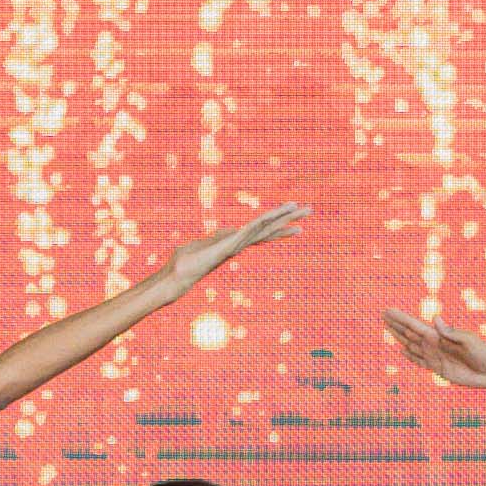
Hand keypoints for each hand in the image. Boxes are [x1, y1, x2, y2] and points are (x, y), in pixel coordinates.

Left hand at [172, 200, 307, 281]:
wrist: (175, 278)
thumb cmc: (185, 264)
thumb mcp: (204, 244)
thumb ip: (217, 237)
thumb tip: (225, 231)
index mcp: (236, 242)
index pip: (263, 231)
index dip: (280, 225)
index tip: (298, 221)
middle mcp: (239, 245)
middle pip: (269, 229)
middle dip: (290, 219)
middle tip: (310, 210)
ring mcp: (234, 246)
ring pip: (261, 228)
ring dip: (280, 217)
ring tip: (298, 207)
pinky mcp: (225, 249)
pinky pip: (245, 233)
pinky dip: (257, 225)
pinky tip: (269, 216)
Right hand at [381, 307, 485, 389]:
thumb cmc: (482, 353)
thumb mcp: (468, 340)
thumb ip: (451, 332)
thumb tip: (435, 318)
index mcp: (438, 336)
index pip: (414, 325)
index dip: (400, 318)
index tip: (388, 310)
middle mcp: (434, 344)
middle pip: (409, 333)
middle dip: (396, 324)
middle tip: (383, 315)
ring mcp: (434, 356)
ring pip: (411, 345)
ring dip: (399, 337)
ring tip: (388, 328)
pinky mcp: (437, 368)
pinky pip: (419, 361)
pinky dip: (409, 356)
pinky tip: (402, 351)